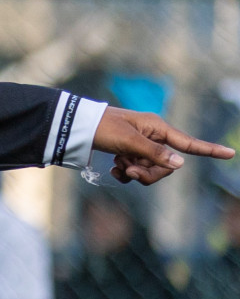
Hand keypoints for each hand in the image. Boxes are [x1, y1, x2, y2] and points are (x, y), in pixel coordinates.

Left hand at [92, 106, 233, 184]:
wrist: (75, 126)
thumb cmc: (101, 128)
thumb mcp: (127, 141)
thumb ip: (153, 153)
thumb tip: (179, 164)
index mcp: (157, 128)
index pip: (188, 142)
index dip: (209, 150)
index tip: (231, 153)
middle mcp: (152, 136)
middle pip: (167, 165)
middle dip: (149, 172)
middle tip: (128, 169)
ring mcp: (141, 146)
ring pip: (151, 170)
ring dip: (135, 173)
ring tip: (118, 166)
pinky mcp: (129, 153)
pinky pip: (137, 171)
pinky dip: (126, 173)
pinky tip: (114, 169)